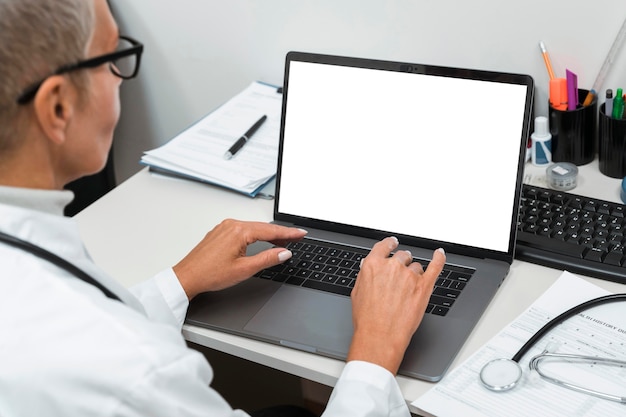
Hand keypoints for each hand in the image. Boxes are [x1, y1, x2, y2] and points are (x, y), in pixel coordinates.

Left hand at [172, 219, 306, 299]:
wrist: (187, 277)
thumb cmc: (210, 274)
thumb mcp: (245, 269)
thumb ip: (268, 259)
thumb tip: (284, 252)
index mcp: (239, 231)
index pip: (271, 230)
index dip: (289, 233)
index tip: (301, 233)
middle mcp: (231, 224)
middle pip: (263, 227)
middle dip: (281, 233)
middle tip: (297, 237)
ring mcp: (224, 227)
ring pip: (253, 228)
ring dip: (268, 234)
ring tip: (283, 240)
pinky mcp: (220, 232)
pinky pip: (243, 230)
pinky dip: (255, 234)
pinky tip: (261, 240)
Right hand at [347, 237, 445, 374]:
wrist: (380, 335)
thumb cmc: (367, 318)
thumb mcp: (357, 292)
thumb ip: (365, 275)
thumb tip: (369, 267)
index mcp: (374, 265)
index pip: (384, 246)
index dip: (389, 244)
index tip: (392, 243)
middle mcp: (392, 266)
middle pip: (402, 256)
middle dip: (401, 264)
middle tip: (399, 277)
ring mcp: (410, 275)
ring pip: (416, 266)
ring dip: (413, 274)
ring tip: (407, 290)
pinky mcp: (424, 286)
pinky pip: (435, 266)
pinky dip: (439, 258)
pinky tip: (439, 254)